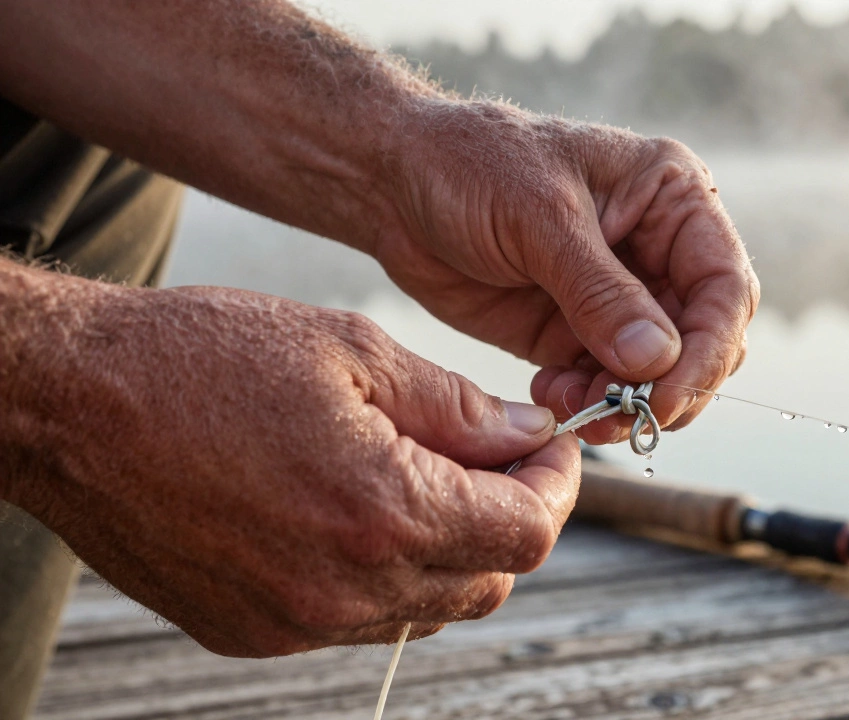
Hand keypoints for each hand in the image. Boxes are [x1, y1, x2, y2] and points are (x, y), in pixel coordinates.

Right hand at [10, 281, 578, 656]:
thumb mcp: (351, 352)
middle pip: (490, 579)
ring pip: (430, 607)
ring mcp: (296, 622)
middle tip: (497, 456)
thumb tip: (525, 435)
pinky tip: (361, 511)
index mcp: (381, 512)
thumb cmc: (201, 359)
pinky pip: (360, 620)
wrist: (68, 405)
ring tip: (428, 474)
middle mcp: (344, 590)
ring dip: (454, 548)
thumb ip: (457, 407)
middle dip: (512, 517)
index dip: (556, 487)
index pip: (527, 533)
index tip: (551, 449)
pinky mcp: (254, 632)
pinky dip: (387, 573)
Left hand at [373, 101, 758, 443]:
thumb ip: (600, 292)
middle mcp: (658, 248)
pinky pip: (609, 385)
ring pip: (661, 373)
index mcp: (671, 197)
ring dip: (630, 404)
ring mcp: (620, 295)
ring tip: (579, 410)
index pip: (725, 285)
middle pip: (705, 338)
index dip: (708, 348)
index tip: (669, 394)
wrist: (396, 183)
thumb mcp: (540, 220)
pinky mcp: (578, 332)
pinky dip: (591, 405)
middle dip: (673, 385)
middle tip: (625, 415)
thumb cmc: (471, 167)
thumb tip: (657, 359)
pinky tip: (551, 398)